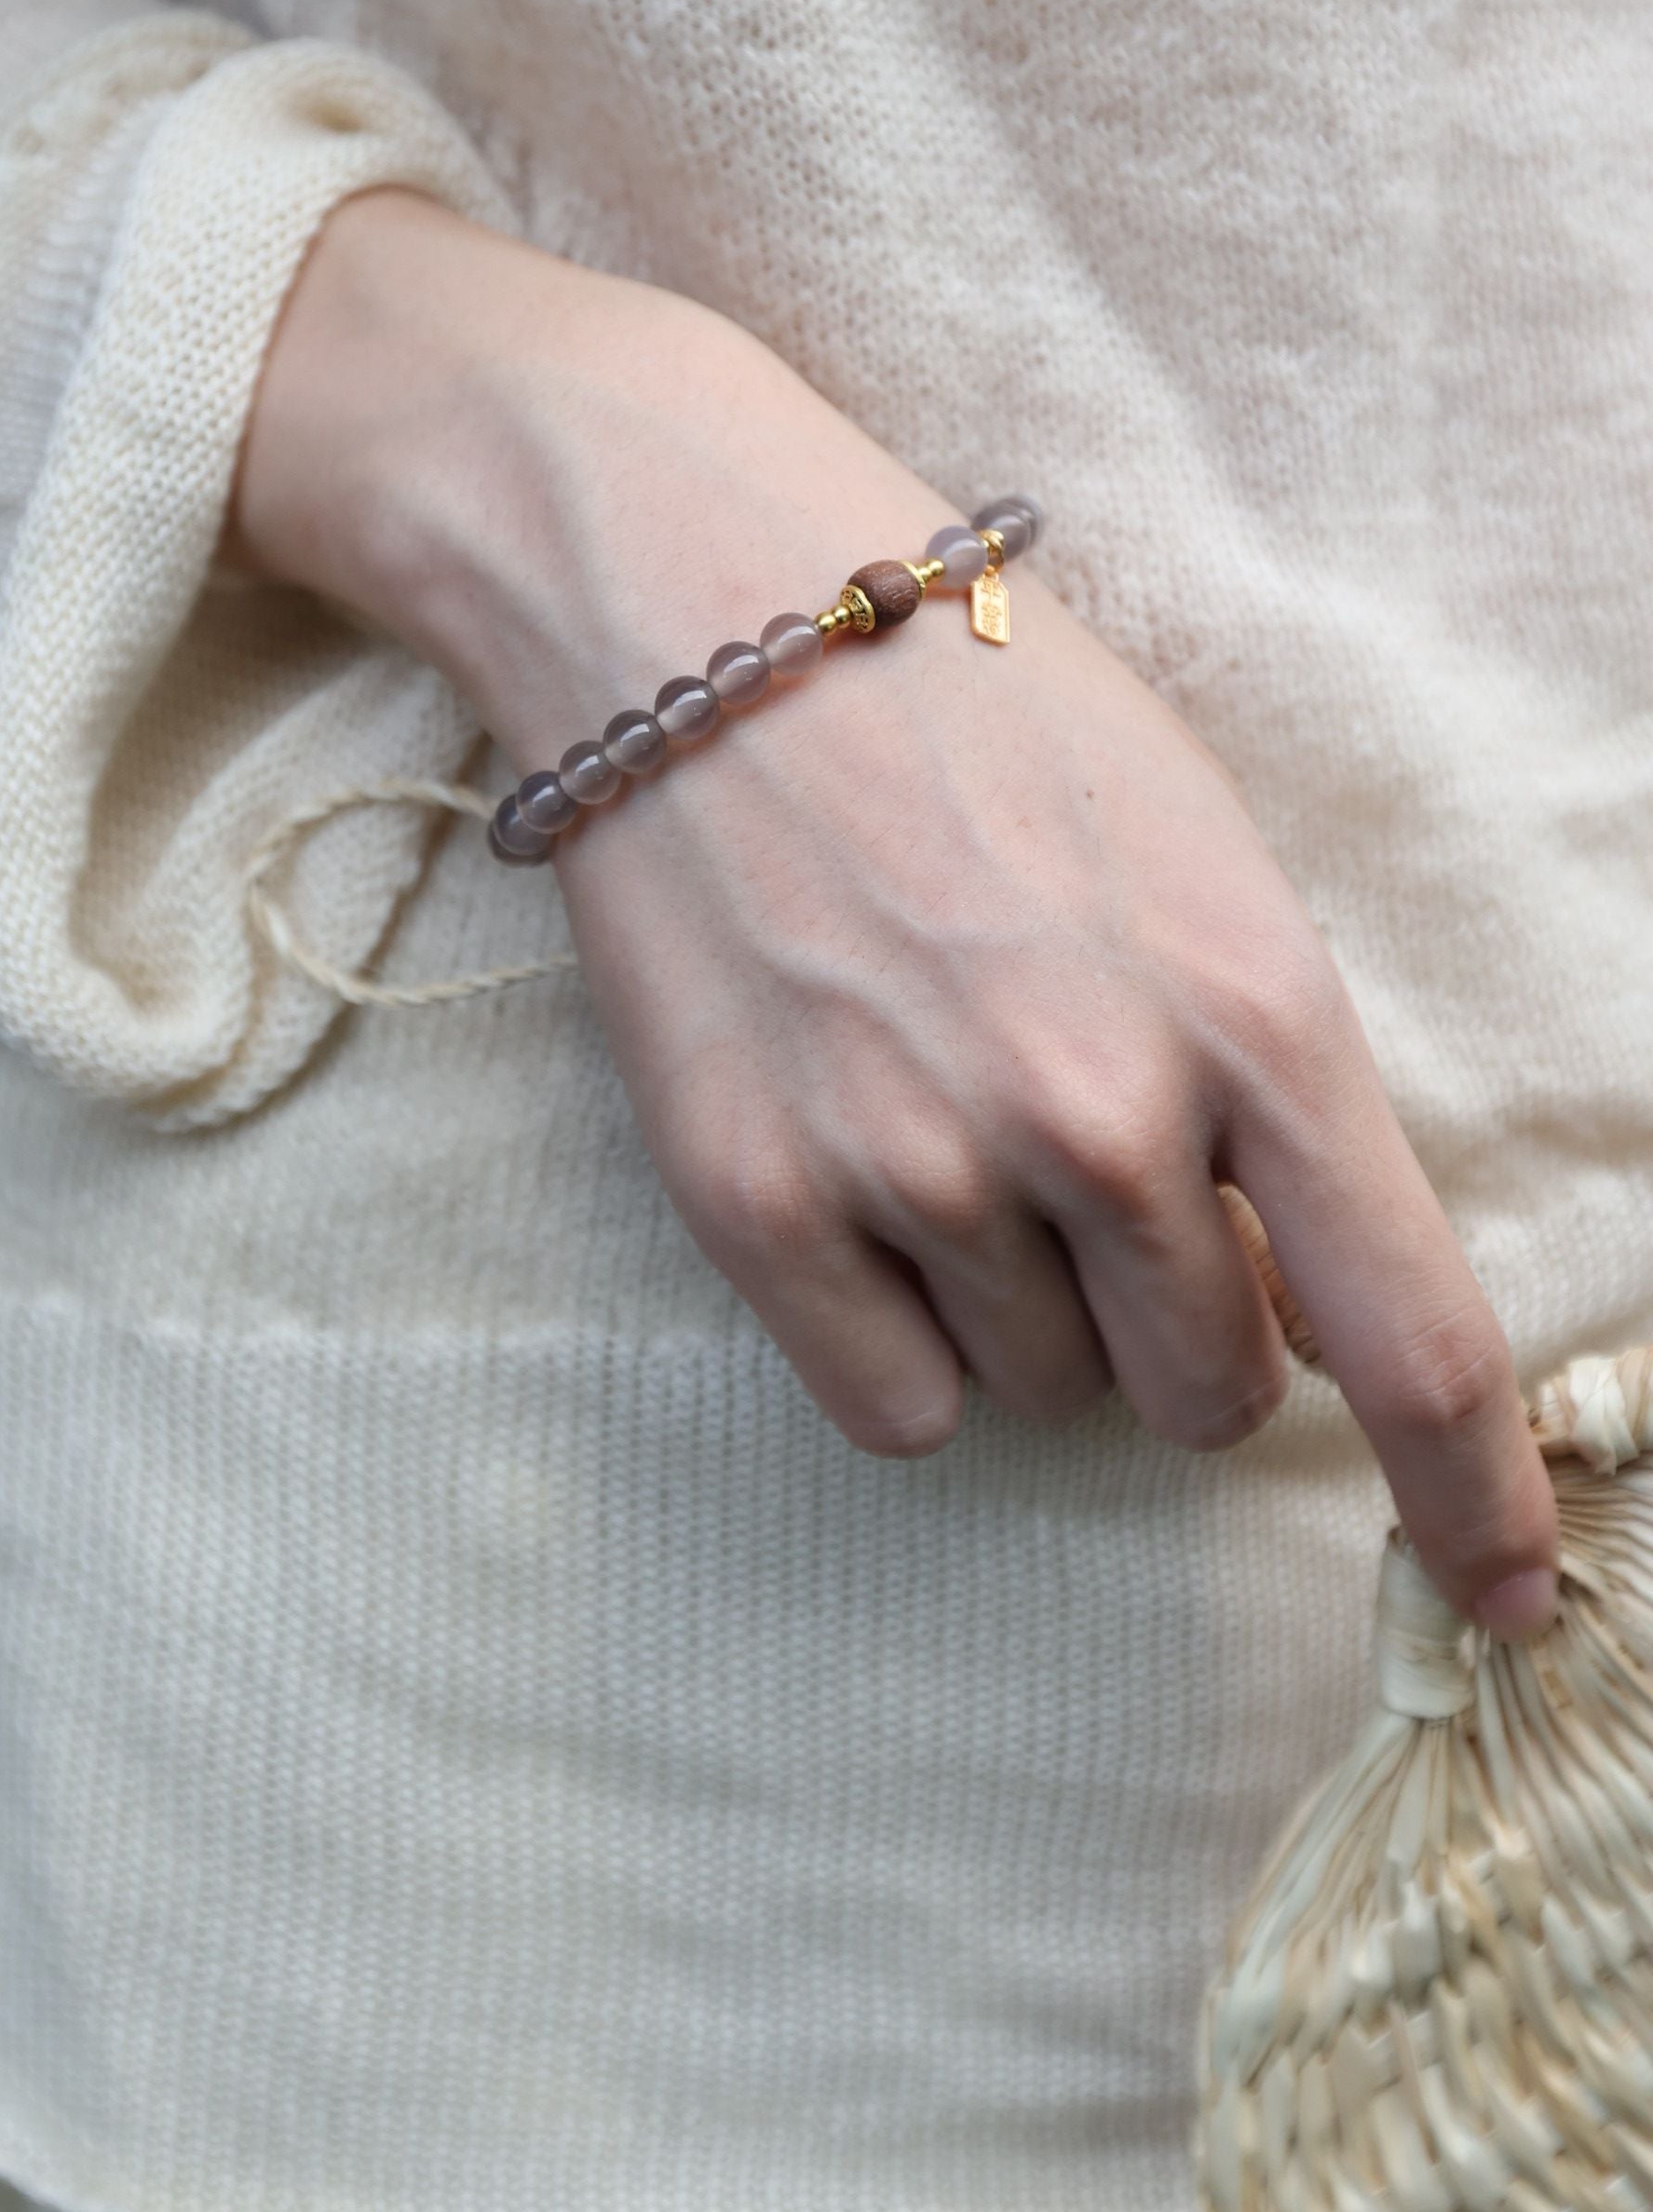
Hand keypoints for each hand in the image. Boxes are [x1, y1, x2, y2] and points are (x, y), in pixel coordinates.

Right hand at [232, 191, 1559, 1633]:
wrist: (702, 617)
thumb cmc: (974, 710)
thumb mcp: (1197, 854)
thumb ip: (1277, 1084)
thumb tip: (1323, 1309)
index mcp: (1252, 1010)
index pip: (1414, 1338)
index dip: (1478, 1501)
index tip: (1508, 1595)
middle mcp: (1100, 1113)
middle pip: (1213, 1391)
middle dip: (1184, 1317)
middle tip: (1091, 1166)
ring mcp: (918, 1165)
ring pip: (1049, 1395)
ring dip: (1030, 1302)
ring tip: (944, 1111)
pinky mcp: (757, 1203)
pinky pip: (897, 1408)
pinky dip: (903, 1335)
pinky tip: (865, 1186)